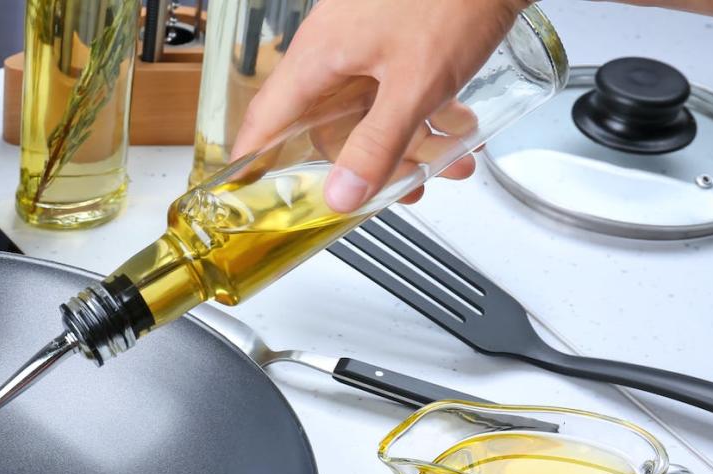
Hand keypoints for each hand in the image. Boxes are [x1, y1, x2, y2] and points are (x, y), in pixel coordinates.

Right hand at [232, 0, 529, 210]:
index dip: (254, 160)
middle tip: (400, 190)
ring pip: (372, 112)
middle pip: (330, 127)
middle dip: (368, 164)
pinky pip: (399, 90)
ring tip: (450, 161)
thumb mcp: (415, 85)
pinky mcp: (397, 38)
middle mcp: (334, 51)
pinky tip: (461, 128)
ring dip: (411, 142)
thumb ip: (377, 146)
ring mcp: (366, 43)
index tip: (251, 194)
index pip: (266, 120)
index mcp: (318, 58)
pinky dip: (428, 113)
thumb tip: (341, 196)